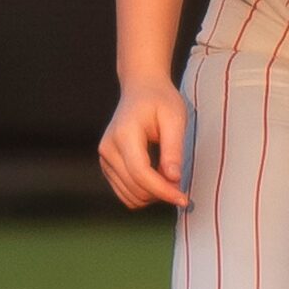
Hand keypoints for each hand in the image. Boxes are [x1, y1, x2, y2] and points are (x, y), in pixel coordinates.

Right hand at [97, 79, 189, 209]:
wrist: (141, 89)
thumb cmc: (160, 100)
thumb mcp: (175, 119)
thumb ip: (173, 149)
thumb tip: (174, 179)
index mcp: (124, 134)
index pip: (141, 173)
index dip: (163, 190)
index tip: (183, 198)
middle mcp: (108, 148)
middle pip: (135, 188)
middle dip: (161, 193)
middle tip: (181, 185)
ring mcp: (105, 158)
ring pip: (130, 196)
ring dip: (152, 195)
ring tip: (168, 178)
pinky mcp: (107, 166)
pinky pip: (125, 193)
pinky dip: (143, 194)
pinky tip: (157, 180)